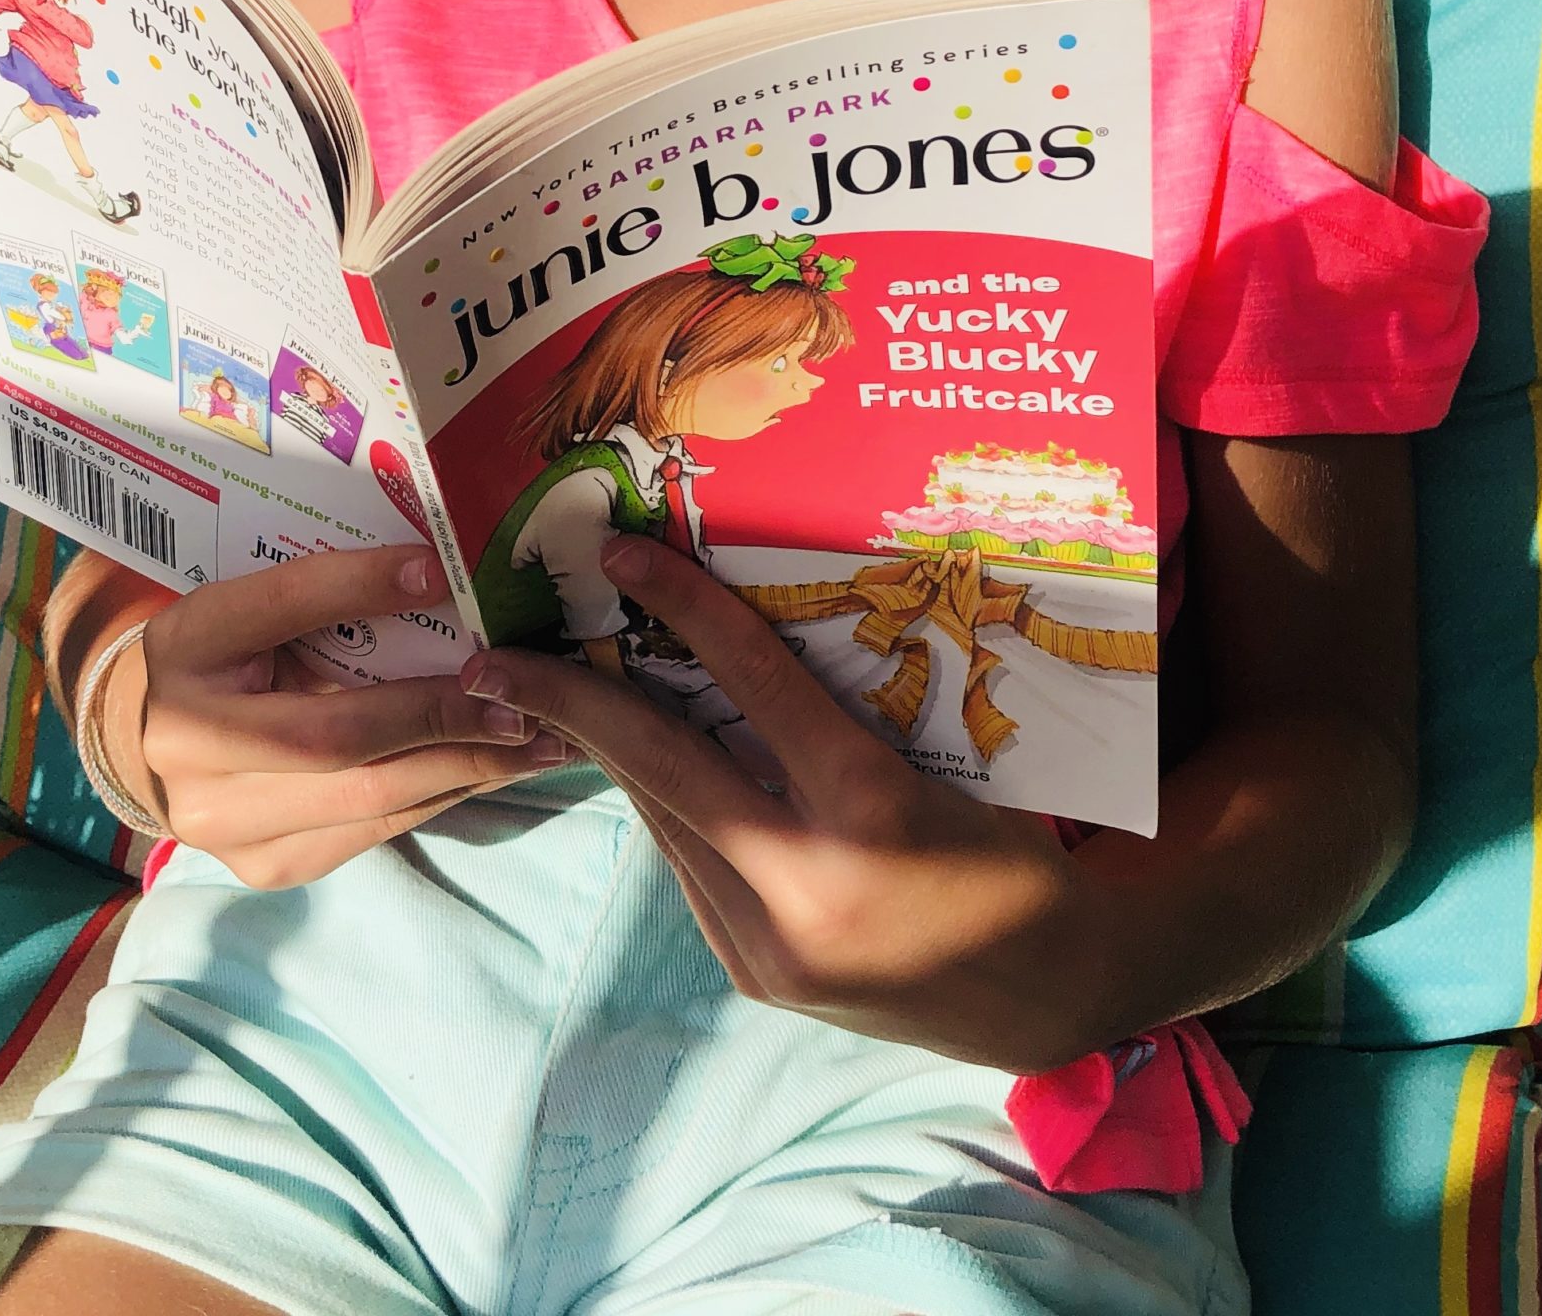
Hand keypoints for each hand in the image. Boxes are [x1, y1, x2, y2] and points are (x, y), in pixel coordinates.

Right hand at [111, 545, 570, 889]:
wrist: (152, 740)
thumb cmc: (228, 654)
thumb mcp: (254, 604)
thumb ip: (324, 592)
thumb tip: (440, 570)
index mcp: (188, 645)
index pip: (280, 605)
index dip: (359, 585)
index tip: (441, 570)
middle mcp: (190, 743)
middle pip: (338, 735)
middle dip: (446, 717)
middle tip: (528, 701)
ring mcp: (224, 821)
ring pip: (368, 799)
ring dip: (466, 768)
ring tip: (540, 742)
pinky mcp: (266, 864)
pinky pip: (372, 832)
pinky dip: (439, 796)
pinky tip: (489, 771)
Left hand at [462, 539, 1111, 1074]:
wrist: (1045, 988)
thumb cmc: (1006, 842)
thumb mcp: (940, 753)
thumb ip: (843, 704)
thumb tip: (735, 631)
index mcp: (870, 803)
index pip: (754, 680)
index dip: (681, 605)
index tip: (619, 553)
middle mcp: (808, 879)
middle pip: (663, 763)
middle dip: (567, 701)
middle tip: (496, 653)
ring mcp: (772, 943)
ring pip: (666, 817)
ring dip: (612, 754)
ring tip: (554, 695)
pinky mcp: (757, 976)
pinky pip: (690, 869)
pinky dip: (668, 811)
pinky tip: (646, 771)